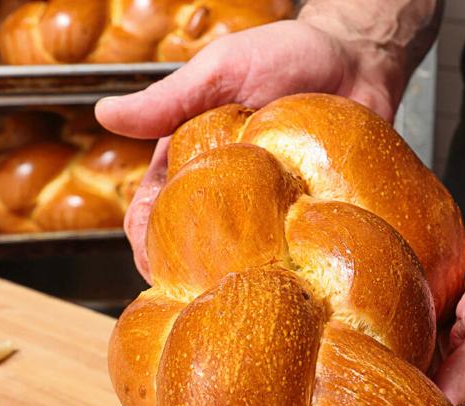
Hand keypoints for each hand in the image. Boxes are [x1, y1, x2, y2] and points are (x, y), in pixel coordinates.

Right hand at [95, 20, 403, 280]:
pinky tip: (292, 276)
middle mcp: (229, 191)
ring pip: (243, 260)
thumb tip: (105, 115)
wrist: (358, 57)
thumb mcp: (222, 69)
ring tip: (245, 287)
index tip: (154, 267)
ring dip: (238, 278)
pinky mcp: (314, 215)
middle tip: (201, 290)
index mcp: (192, 160)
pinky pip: (298, 251)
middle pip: (193, 248)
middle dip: (188, 276)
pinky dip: (291, 267)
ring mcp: (272, 207)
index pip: (152, 214)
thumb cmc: (285, 55)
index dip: (145, 244)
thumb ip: (171, 98)